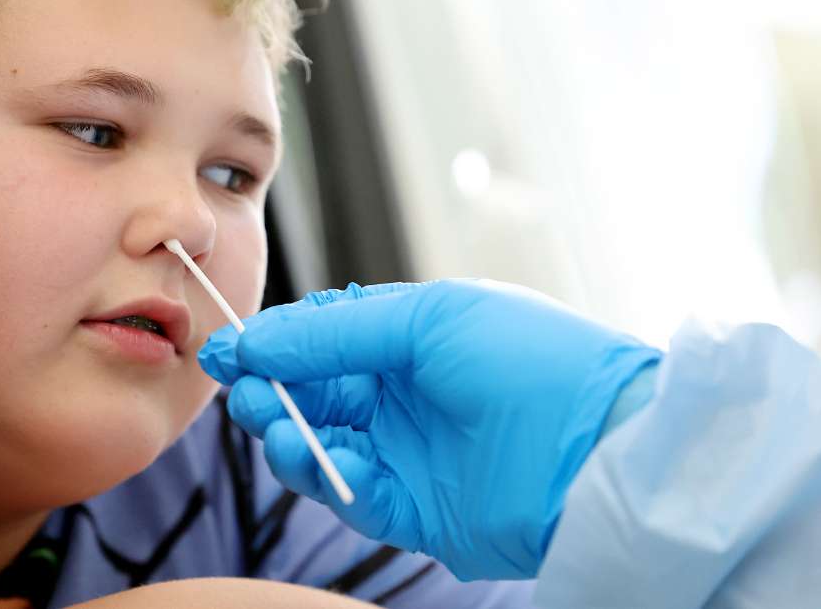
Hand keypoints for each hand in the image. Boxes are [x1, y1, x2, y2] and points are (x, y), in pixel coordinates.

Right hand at [198, 280, 660, 579]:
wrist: (602, 450)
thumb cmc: (531, 363)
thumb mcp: (428, 320)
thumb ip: (335, 332)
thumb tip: (255, 340)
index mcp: (411, 341)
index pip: (323, 340)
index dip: (274, 345)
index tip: (227, 350)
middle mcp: (405, 396)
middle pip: (312, 394)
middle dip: (272, 392)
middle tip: (247, 394)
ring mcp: (409, 454)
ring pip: (321, 446)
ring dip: (290, 436)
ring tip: (277, 426)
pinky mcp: (416, 510)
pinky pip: (353, 496)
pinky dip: (331, 479)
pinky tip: (327, 461)